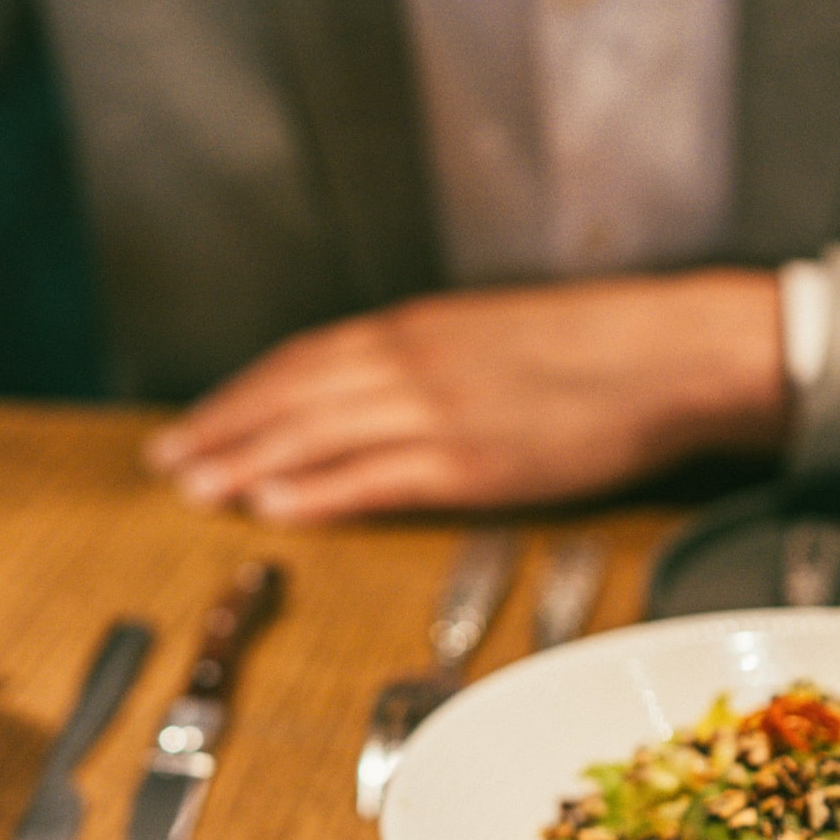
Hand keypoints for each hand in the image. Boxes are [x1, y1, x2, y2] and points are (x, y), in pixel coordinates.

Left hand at [146, 270, 787, 521]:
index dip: (241, 395)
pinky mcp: (467, 460)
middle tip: (166, 462)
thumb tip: (380, 388)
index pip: (302, 361)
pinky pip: (371, 477)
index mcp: (417, 330)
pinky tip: (272, 508)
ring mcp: (435, 411)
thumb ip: (430, 361)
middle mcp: (410, 363)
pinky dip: (315, 492)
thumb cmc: (596, 348)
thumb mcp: (494, 337)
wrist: (672, 351)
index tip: (198, 421)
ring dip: (247, 463)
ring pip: (313, 435)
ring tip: (196, 489)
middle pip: (289, 396)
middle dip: (221, 430)